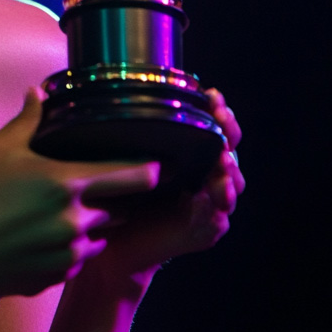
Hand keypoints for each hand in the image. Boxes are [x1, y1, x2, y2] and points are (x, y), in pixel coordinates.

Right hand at [0, 88, 159, 301]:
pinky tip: (37, 235)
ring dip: (88, 223)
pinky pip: (77, 260)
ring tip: (52, 211)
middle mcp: (75, 221)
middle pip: (117, 208)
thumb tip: (39, 92)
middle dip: (109, 198)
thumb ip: (27, 121)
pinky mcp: (56, 279)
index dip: (150, 168)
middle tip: (86, 186)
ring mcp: (68, 254)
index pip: (131, 176)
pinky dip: (68, 247)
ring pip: (98, 235)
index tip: (160, 163)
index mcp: (65, 183)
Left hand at [85, 88, 244, 278]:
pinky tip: (214, 196)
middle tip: (222, 120)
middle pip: (229, 149)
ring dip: (229, 170)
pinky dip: (217, 207)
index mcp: (187, 152)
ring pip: (231, 183)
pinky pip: (217, 219)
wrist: (109, 241)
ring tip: (222, 159)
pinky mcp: (203, 230)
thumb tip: (99, 89)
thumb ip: (120, 128)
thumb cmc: (115, 191)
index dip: (217, 111)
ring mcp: (206, 203)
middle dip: (229, 133)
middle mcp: (202, 174)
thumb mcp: (117, 153)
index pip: (211, 126)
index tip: (212, 95)